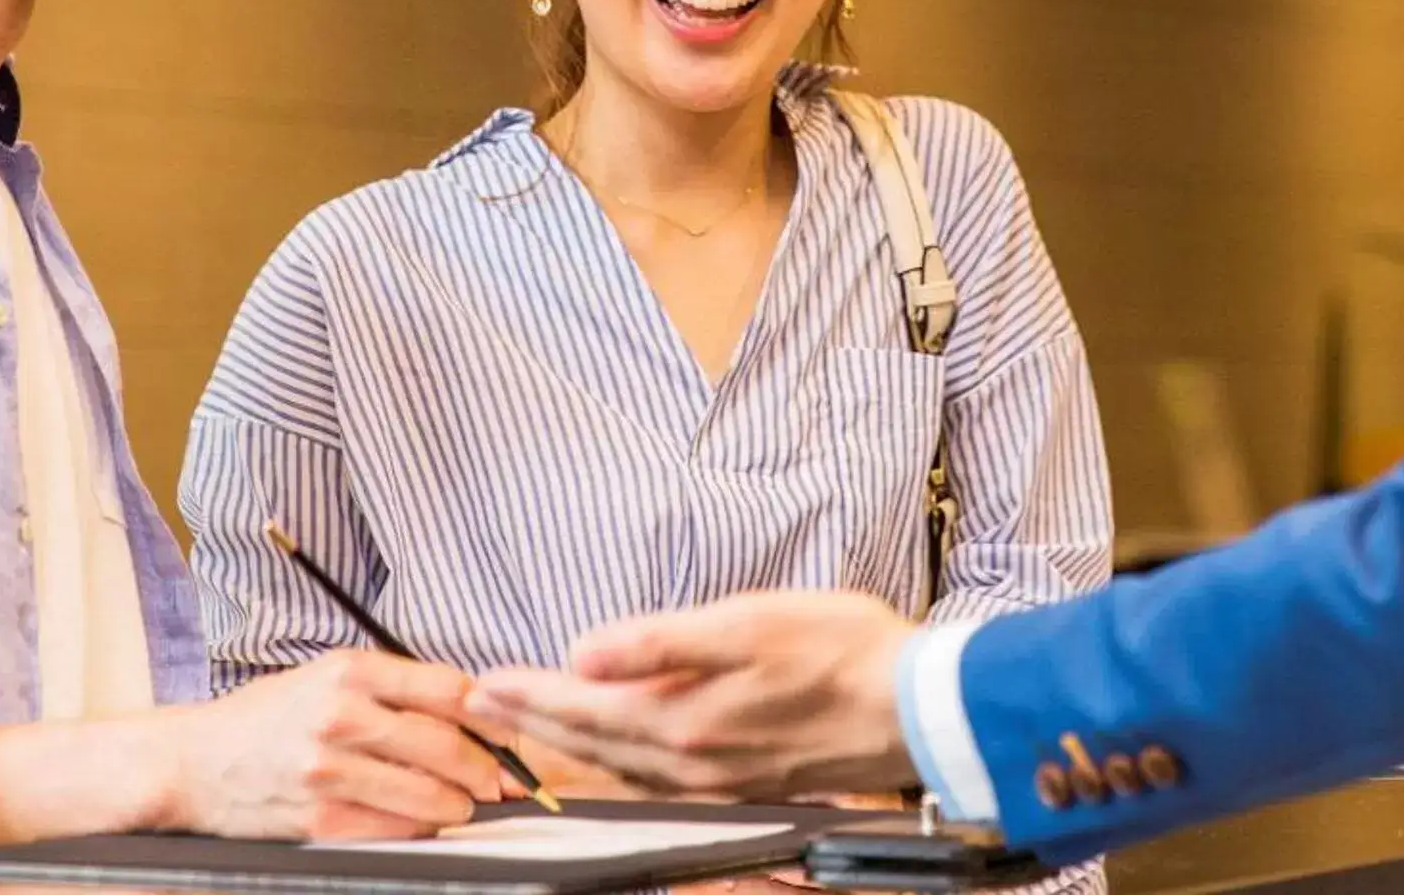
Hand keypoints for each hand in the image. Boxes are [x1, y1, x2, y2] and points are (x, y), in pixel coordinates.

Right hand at [163, 649, 510, 840]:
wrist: (194, 762)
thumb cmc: (267, 717)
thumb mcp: (326, 676)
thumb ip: (391, 686)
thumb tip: (468, 706)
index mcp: (350, 671)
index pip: (447, 690)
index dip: (490, 716)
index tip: (508, 731)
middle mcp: (341, 716)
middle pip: (445, 744)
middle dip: (485, 767)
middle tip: (502, 778)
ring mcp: (329, 771)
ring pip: (425, 793)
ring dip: (458, 803)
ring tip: (466, 803)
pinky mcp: (318, 819)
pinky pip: (392, 829)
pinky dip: (418, 828)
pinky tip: (423, 821)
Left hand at [471, 591, 915, 798]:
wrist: (918, 710)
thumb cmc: (843, 651)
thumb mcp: (748, 622)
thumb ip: (661, 641)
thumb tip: (585, 650)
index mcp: (685, 720)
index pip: (585, 707)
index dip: (531, 695)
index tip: (485, 685)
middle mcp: (693, 762)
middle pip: (592, 743)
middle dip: (534, 723)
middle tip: (485, 706)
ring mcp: (719, 778)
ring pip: (620, 765)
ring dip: (570, 743)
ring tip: (532, 724)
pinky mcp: (744, 780)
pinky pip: (658, 778)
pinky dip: (619, 762)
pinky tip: (615, 751)